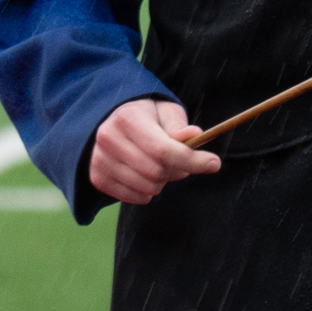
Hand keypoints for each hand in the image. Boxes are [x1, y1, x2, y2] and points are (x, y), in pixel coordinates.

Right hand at [88, 98, 220, 204]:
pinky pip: (134, 198)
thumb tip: (194, 135)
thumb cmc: (147, 117)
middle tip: (183, 162)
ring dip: (163, 182)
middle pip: (156, 172)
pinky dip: (148, 192)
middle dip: (179, 170)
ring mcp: (99, 160)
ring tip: (161, 165)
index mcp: (128, 117)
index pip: (162, 149)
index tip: (214, 163)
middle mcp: (108, 138)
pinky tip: (146, 175)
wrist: (111, 123)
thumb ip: (179, 126)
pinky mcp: (97, 178)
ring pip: (147, 188)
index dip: (191, 160)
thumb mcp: (165, 112)